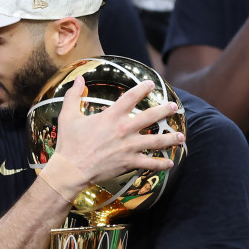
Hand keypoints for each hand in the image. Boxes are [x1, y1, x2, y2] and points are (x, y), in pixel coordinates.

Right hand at [38, 76, 180, 201]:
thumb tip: (78, 78)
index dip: (143, 88)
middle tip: (173, 108)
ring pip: (156, 141)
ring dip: (170, 138)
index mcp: (111, 116)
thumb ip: (74, 95)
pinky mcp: (129, 162)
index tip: (151, 84)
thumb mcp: (68, 116)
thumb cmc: (69, 143)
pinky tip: (170, 163)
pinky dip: (161, 164)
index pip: (131, 97)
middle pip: (151, 116)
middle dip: (165, 111)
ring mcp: (129, 147)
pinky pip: (150, 164)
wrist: (72, 170)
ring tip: (181, 137)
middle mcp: (124, 129)